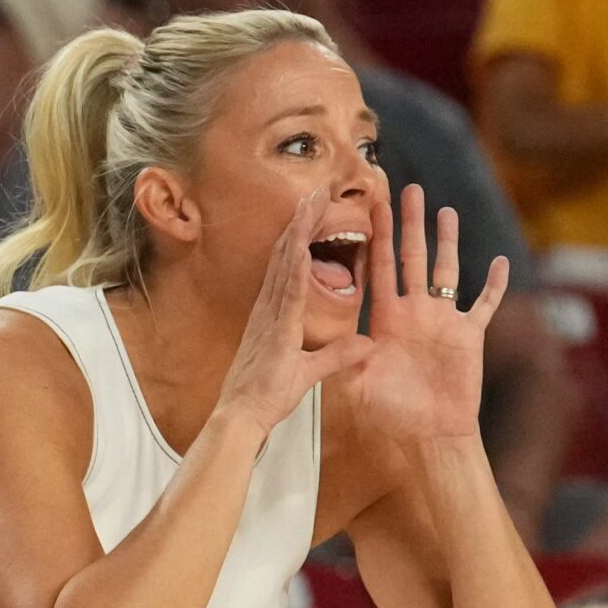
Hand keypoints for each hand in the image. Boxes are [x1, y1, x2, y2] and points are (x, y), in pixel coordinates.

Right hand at [211, 189, 378, 434]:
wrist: (242, 417)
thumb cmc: (266, 399)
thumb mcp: (310, 373)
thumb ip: (337, 356)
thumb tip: (366, 345)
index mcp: (275, 317)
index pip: (291, 269)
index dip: (301, 239)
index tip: (312, 213)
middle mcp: (269, 310)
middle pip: (286, 256)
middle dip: (301, 223)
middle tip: (315, 191)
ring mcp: (268, 316)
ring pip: (285, 264)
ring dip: (298, 232)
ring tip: (311, 201)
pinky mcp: (272, 328)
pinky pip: (285, 290)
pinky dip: (292, 264)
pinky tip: (300, 242)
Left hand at [340, 183, 507, 443]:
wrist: (427, 434)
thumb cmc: (391, 414)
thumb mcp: (358, 385)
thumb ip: (342, 360)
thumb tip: (319, 340)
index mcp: (386, 319)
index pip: (378, 269)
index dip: (374, 238)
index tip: (370, 207)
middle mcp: (415, 312)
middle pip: (412, 258)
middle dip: (410, 224)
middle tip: (408, 188)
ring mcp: (443, 320)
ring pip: (447, 270)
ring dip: (448, 241)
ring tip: (447, 210)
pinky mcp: (469, 335)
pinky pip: (485, 304)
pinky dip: (494, 285)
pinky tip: (501, 262)